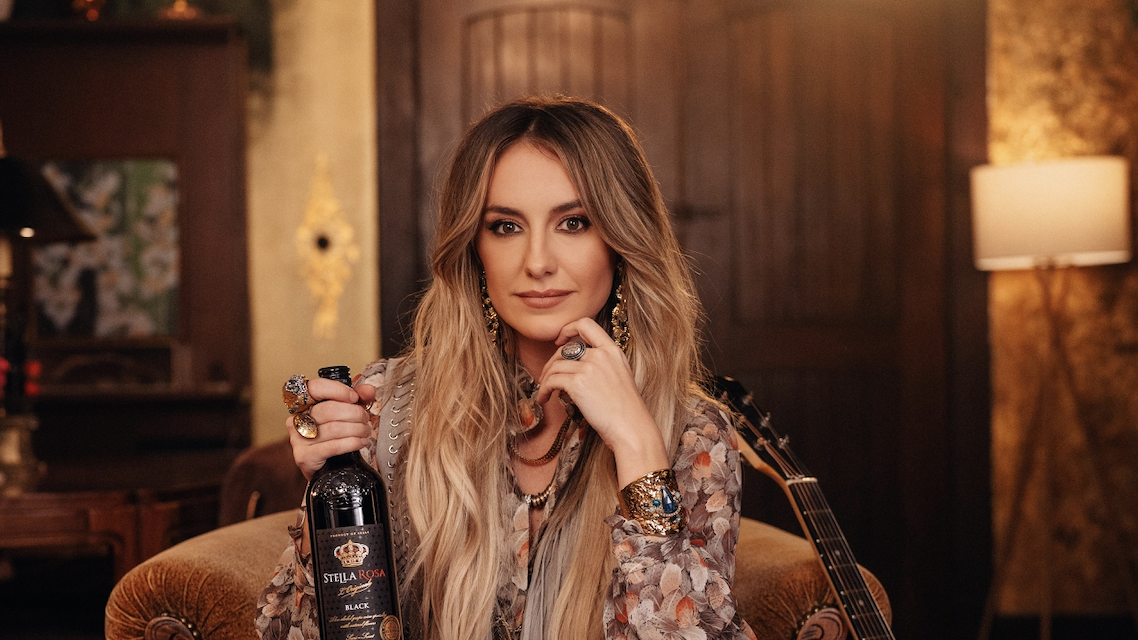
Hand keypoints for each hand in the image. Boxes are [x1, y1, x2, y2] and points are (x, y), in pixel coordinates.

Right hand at [287, 378, 376, 479]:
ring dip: (357, 429)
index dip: (337, 390)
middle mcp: (297, 419)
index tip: (354, 397)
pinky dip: (352, 443)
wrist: (325, 467)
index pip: (315, 387)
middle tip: (365, 419)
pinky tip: (361, 442)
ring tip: (365, 431)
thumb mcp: (346, 413)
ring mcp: (298, 439)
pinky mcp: (304, 456)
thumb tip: (369, 390)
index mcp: (304, 404)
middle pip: (329, 409)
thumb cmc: (332, 436)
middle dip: (355, 413)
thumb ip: (358, 398)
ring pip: (334, 428)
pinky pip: (333, 446)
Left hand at [535, 319, 668, 486]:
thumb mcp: (620, 377)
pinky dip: (544, 389)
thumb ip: (603, 365)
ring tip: (544, 392)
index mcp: (613, 351)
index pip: (586, 324)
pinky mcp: (578, 383)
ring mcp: (589, 367)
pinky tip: (544, 399)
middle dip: (551, 362)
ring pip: (555, 365)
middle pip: (564, 348)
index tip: (559, 341)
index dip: (568, 329)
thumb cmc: (626, 410)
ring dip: (545, 379)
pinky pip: (551, 380)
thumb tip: (577, 366)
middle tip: (547, 376)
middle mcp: (601, 355)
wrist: (632, 427)